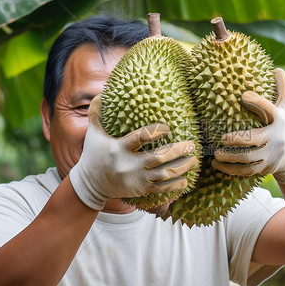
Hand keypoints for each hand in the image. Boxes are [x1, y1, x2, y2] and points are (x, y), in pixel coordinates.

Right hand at [69, 95, 198, 210]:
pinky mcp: (140, 190)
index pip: (139, 138)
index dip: (155, 132)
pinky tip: (186, 179)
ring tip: (194, 159)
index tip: (168, 128)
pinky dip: (175, 185)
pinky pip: (161, 189)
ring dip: (182, 167)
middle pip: (158, 157)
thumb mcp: (93, 134)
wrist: (90, 185)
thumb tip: (100, 95)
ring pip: (164, 174)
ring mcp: (136, 179)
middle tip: (192, 144)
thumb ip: (96, 114)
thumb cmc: (94, 155)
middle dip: (178, 151)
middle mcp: (128, 165)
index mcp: (118, 148)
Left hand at [212, 68, 284, 183]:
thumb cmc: (282, 126)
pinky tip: (217, 165)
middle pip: (255, 139)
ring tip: (216, 153)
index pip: (269, 109)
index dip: (257, 101)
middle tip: (222, 138)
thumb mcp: (284, 108)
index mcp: (279, 119)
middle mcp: (276, 138)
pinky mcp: (265, 169)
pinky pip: (245, 171)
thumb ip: (281, 89)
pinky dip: (230, 170)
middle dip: (236, 139)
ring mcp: (271, 155)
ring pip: (248, 158)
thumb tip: (277, 68)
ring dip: (230, 157)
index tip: (243, 95)